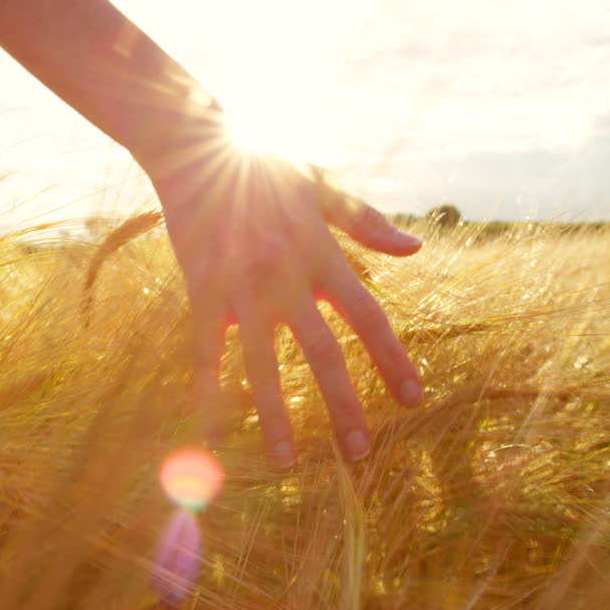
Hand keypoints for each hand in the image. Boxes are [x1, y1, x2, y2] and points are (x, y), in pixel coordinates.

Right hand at [150, 148, 424, 467]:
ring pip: (262, 364)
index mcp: (320, 253)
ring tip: (288, 461)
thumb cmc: (263, 165)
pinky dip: (209, 392)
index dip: (393, 359)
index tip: (414, 398)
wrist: (194, 148)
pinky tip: (213, 432)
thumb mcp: (321, 185)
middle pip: (322, 353)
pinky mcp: (202, 292)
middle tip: (361, 451)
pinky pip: (207, 352)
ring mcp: (240, 289)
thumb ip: (366, 221)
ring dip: (275, 415)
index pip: (369, 316)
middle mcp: (285, 278)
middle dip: (343, 405)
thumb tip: (415, 251)